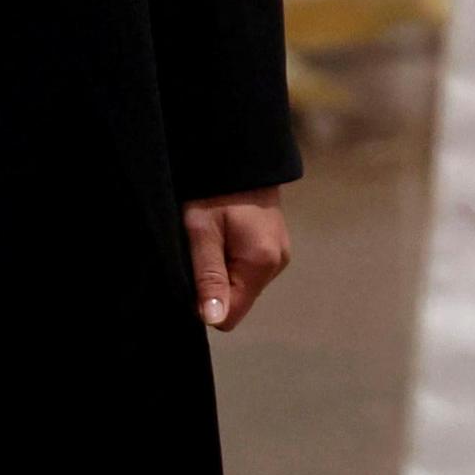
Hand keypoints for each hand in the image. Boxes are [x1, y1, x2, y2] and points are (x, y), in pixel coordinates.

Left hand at [184, 188, 292, 330]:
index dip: (205, 303)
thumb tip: (213, 320)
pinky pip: (249, 271)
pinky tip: (227, 236)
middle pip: (237, 301)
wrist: (239, 155)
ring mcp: (280, 256)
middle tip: (203, 249)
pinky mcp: (277, 248)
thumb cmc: (215, 191)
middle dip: (215, 285)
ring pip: (242, 286)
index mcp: (261, 263)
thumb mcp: (202, 232)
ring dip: (224, 271)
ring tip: (215, 238)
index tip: (194, 272)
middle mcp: (277, 265)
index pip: (230, 316)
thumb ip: (208, 277)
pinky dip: (234, 261)